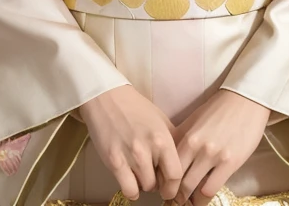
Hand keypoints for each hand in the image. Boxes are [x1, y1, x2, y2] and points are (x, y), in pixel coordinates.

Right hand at [79, 85, 183, 201]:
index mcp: (163, 138)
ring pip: (144, 188)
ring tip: (140, 172)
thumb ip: (172, 142)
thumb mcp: (161, 120)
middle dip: (158, 183)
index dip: (174, 185)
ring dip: (144, 184)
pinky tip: (130, 179)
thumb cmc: (136, 108)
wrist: (107, 97)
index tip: (170, 187)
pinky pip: (128, 190)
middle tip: (153, 174)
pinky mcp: (114, 162)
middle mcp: (148, 148)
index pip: (176, 174)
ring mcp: (130, 156)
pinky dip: (131, 190)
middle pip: (159, 184)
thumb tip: (181, 165)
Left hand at [172, 90, 269, 205]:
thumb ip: (180, 139)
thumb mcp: (194, 120)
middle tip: (174, 200)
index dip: (163, 182)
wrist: (245, 100)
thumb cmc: (218, 109)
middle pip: (176, 180)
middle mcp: (196, 146)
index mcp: (185, 136)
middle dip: (173, 195)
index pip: (167, 166)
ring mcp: (213, 155)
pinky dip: (203, 198)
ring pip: (191, 189)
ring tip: (188, 202)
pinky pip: (210, 189)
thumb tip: (166, 158)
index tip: (164, 189)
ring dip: (188, 199)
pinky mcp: (230, 162)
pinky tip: (203, 197)